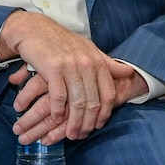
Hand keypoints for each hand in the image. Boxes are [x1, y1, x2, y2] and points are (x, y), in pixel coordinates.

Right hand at [0, 12, 141, 144]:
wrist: (34, 30)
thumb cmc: (62, 43)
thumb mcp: (88, 50)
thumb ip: (107, 63)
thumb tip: (129, 71)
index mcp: (98, 61)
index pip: (108, 94)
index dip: (105, 113)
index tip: (97, 125)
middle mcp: (87, 63)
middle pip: (93, 102)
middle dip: (88, 123)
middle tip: (81, 135)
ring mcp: (71, 66)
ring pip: (77, 103)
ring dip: (73, 123)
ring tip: (69, 134)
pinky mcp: (53, 69)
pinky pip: (59, 97)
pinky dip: (58, 112)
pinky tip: (55, 119)